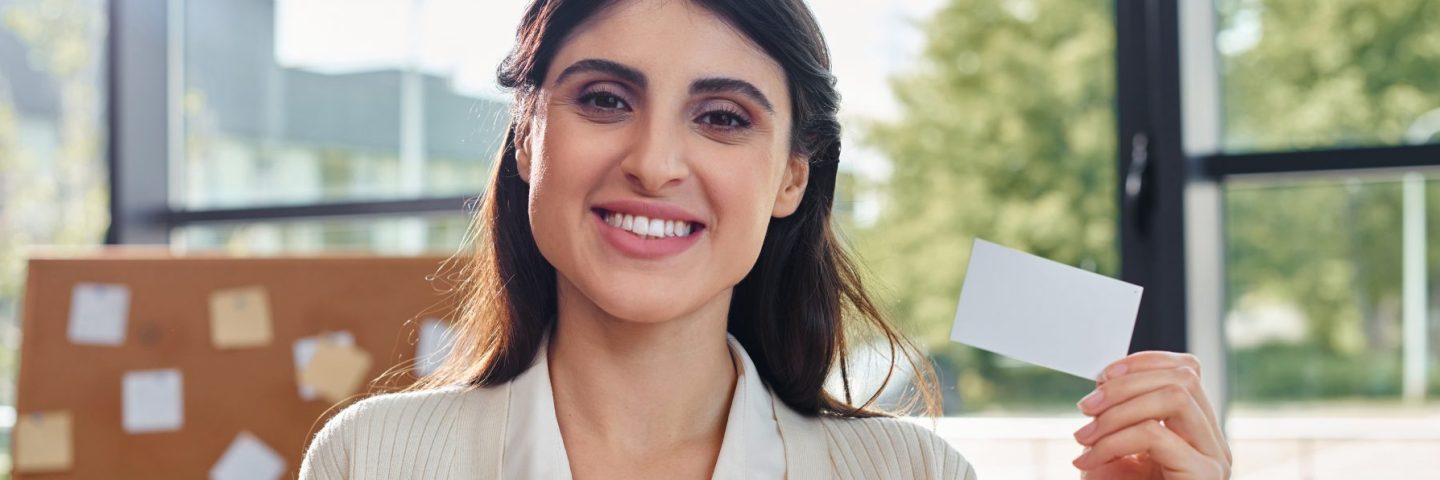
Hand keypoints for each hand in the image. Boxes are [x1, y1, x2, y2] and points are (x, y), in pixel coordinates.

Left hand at [1070, 351, 1231, 478]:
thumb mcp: (1114, 449)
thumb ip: (1119, 413)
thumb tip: (1106, 378)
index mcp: (1195, 430)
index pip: (1186, 370)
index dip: (1142, 362)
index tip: (1100, 376)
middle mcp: (1213, 442)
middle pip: (1182, 376)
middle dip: (1124, 384)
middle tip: (1086, 407)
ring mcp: (1213, 459)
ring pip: (1175, 396)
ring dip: (1118, 409)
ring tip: (1084, 435)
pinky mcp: (1202, 477)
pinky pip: (1156, 436)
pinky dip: (1113, 441)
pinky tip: (1089, 459)